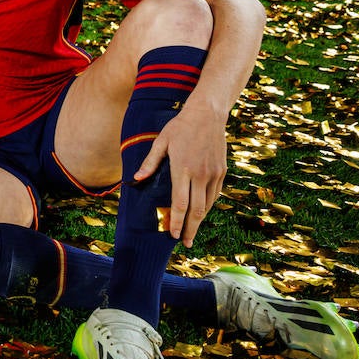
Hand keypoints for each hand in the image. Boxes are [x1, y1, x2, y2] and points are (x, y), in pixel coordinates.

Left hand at [133, 104, 227, 246]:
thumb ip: (150, 163)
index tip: (172, 235)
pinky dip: (208, 206)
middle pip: (196, 211)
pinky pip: (215, 195)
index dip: (176, 222)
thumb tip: (136, 179)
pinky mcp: (221, 171)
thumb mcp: (161, 142)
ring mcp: (213, 174)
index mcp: (182, 169)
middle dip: (190, 230)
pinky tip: (201, 213)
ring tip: (191, 232)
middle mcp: (200, 175)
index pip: (180, 204)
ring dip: (200, 221)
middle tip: (184, 243)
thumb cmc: (180, 127)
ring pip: (207, 205)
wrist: (207, 115)